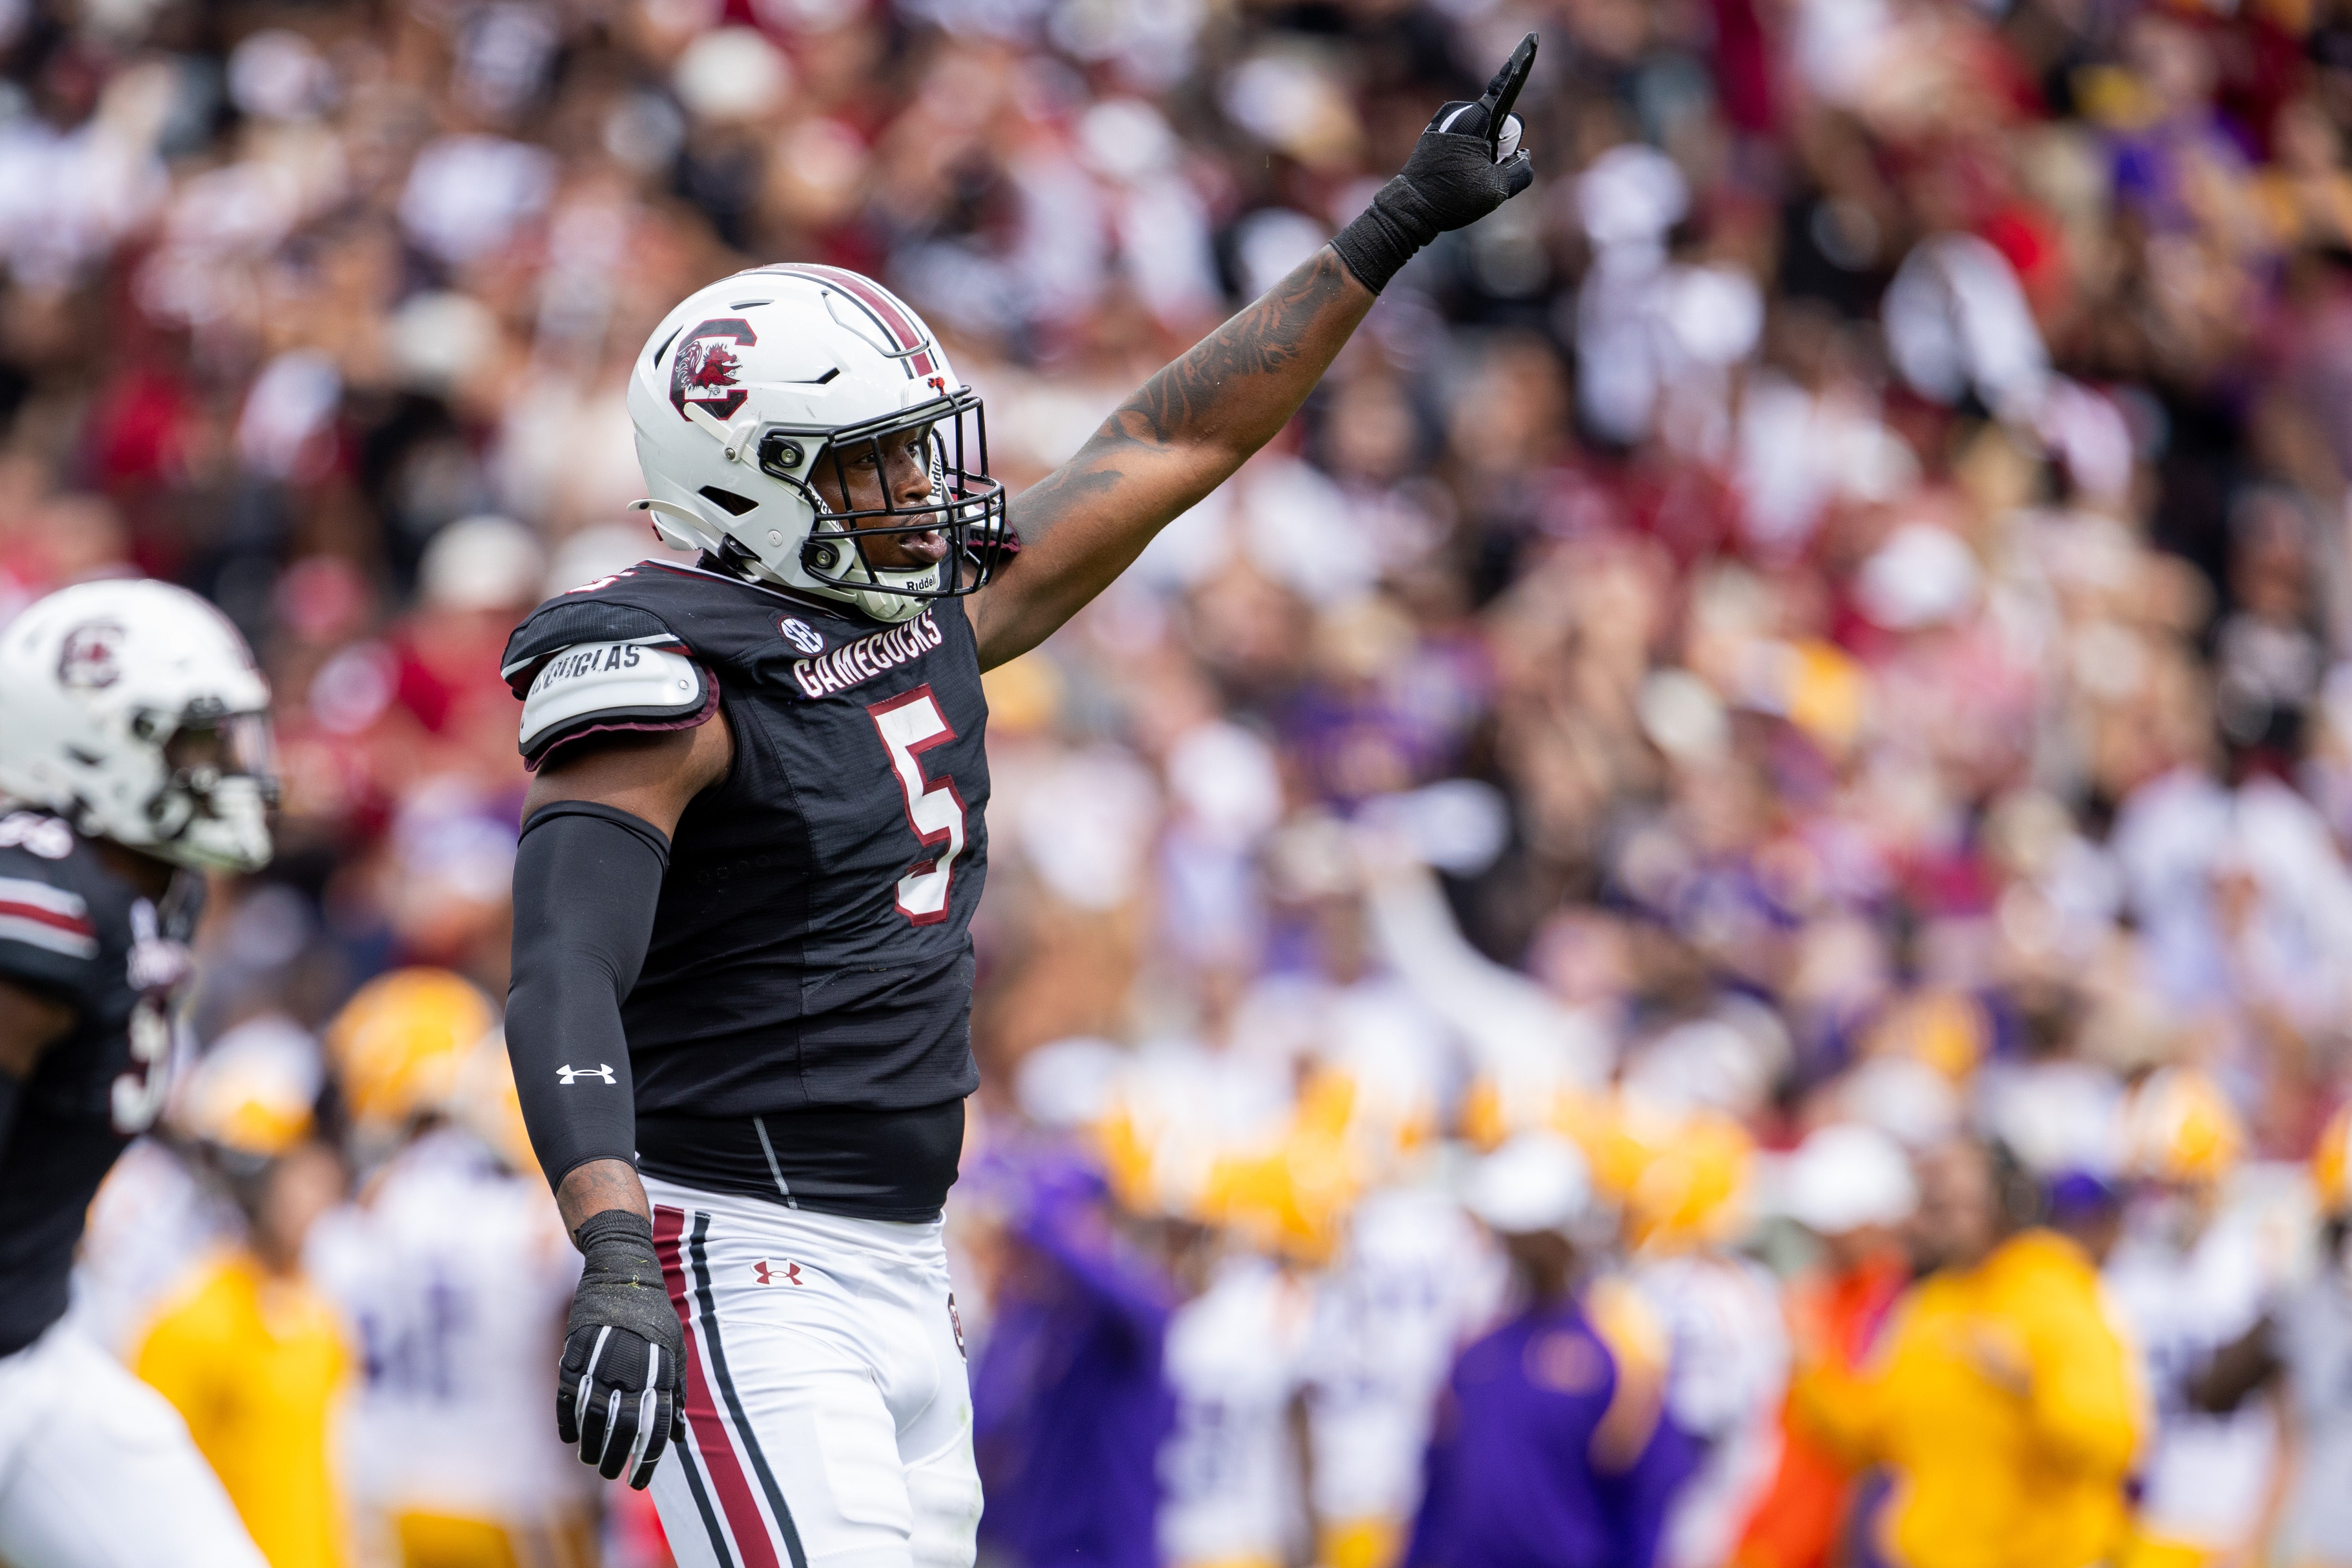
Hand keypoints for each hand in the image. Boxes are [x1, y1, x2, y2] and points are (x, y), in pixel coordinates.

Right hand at [557, 1209, 687, 1488]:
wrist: (622, 1270)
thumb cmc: (654, 1315)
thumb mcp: (676, 1349)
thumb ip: (677, 1392)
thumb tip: (679, 1437)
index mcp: (659, 1369)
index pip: (655, 1427)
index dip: (648, 1460)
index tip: (641, 1482)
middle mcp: (631, 1367)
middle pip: (622, 1428)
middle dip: (616, 1459)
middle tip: (613, 1474)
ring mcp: (600, 1360)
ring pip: (592, 1417)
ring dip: (590, 1445)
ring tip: (593, 1460)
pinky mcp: (575, 1351)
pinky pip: (567, 1396)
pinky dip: (567, 1421)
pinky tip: (570, 1438)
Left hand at [1331, 33, 1539, 294]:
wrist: (1410, 210)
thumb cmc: (1452, 199)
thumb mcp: (1497, 190)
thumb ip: (1522, 170)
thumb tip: (1522, 158)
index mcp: (1476, 120)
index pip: (1508, 87)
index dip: (1523, 64)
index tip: (1532, 38)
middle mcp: (1460, 113)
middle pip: (1501, 123)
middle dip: (1502, 147)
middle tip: (1484, 172)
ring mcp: (1447, 121)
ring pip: (1485, 133)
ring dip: (1485, 154)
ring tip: (1465, 177)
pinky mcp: (1438, 132)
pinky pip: (1469, 140)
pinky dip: (1471, 156)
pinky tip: (1457, 176)